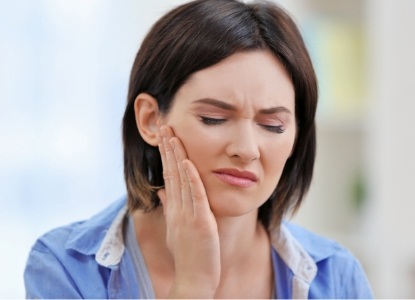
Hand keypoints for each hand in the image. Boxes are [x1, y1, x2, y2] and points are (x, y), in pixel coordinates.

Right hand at [157, 126, 220, 298]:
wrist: (194, 279)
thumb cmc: (188, 254)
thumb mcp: (176, 228)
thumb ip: (170, 206)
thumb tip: (162, 189)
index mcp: (174, 208)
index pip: (168, 175)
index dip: (166, 155)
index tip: (164, 137)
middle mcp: (177, 208)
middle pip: (171, 172)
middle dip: (168, 148)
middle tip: (164, 125)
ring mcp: (187, 215)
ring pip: (181, 180)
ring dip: (177, 157)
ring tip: (173, 135)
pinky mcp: (200, 223)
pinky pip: (195, 197)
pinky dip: (192, 179)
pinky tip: (188, 162)